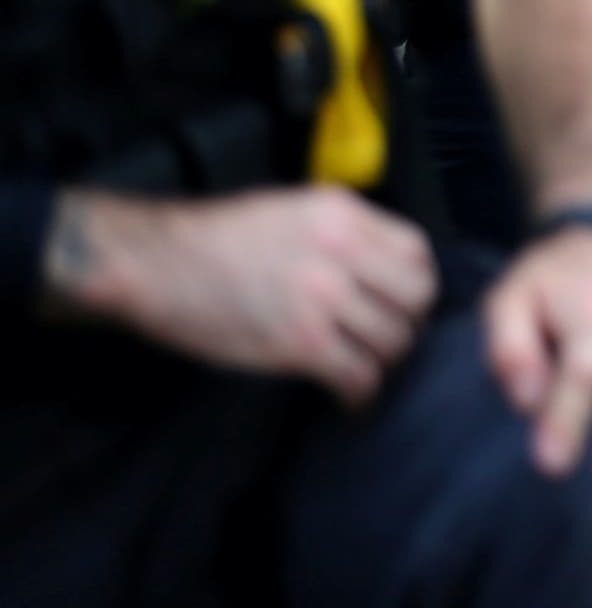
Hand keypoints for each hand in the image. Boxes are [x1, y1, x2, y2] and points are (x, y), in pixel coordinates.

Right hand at [46, 186, 434, 403]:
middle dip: (408, 322)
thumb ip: (344, 232)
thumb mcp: (293, 211)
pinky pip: (359, 375)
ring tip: (363, 366)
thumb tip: (382, 266)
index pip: (418, 253)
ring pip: (393, 340)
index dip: (414, 282)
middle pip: (416, 298)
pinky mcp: (300, 344)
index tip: (399, 301)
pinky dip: (361, 392)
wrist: (158, 264)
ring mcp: (322, 298)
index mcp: (343, 215)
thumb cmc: (218, 238)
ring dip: (384, 360)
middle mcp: (342, 252)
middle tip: (386, 337)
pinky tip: (351, 396)